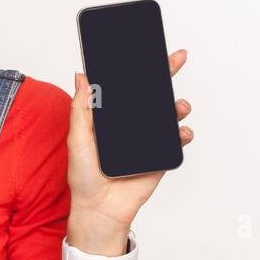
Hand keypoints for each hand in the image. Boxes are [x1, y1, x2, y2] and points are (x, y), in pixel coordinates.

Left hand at [66, 48, 193, 243]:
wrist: (100, 209)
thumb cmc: (84, 176)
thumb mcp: (77, 138)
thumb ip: (81, 108)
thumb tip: (81, 76)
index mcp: (111, 118)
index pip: (126, 88)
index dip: (137, 69)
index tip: (146, 50)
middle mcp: (131, 125)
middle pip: (152, 95)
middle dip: (166, 74)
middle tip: (177, 58)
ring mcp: (147, 140)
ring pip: (168, 115)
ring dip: (178, 105)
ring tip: (178, 105)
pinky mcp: (160, 157)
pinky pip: (176, 141)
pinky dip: (183, 133)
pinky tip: (181, 131)